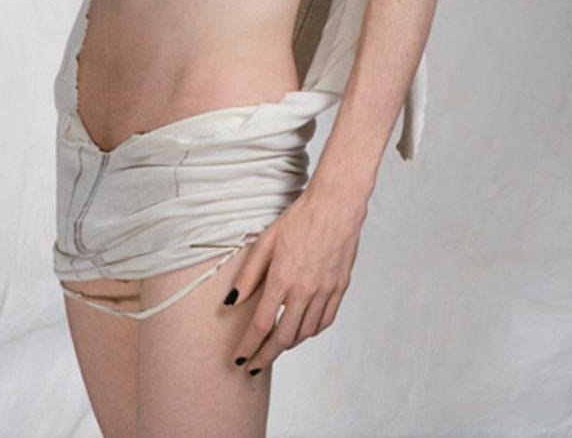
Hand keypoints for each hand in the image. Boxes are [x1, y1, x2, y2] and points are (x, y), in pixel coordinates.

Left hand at [224, 187, 367, 374]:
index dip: (248, 346)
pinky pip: (325, 321)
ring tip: (275, 346)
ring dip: (287, 344)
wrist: (335, 205)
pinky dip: (311, 332)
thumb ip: (248, 274)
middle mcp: (304, 291)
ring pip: (305, 333)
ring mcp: (324, 291)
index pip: (261, 324)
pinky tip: (302, 330)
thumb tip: (232, 301)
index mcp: (282, 279)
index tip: (239, 359)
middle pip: (283, 338)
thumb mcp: (266, 241)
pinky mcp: (339, 288)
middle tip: (253, 365)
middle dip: (265, 356)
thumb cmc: (299, 218)